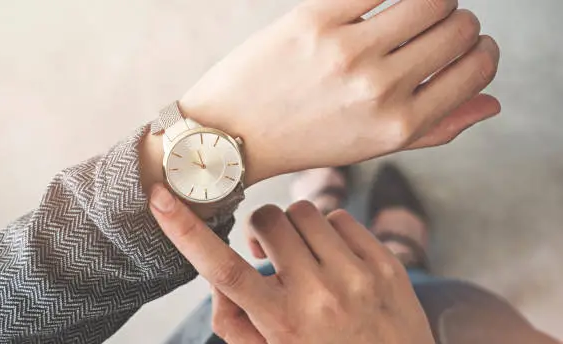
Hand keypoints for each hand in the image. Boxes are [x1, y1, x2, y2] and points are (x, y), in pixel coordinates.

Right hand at [149, 184, 434, 343]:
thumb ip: (233, 321)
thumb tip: (218, 277)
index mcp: (281, 322)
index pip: (222, 269)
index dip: (185, 231)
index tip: (160, 197)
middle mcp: (318, 296)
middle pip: (268, 221)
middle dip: (262, 230)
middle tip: (271, 254)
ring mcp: (356, 276)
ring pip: (304, 211)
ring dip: (296, 229)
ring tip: (306, 259)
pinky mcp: (385, 263)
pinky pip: (341, 216)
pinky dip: (330, 231)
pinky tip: (336, 260)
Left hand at [180, 0, 499, 185]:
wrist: (231, 135)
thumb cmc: (304, 141)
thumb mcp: (371, 148)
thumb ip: (436, 128)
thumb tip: (492, 102)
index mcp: (400, 125)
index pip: (476, 68)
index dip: (480, 52)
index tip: (468, 46)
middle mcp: (380, 89)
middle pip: (459, 27)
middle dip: (456, 25)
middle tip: (432, 30)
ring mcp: (347, 51)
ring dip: (430, 0)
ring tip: (408, 13)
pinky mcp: (313, 19)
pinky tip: (378, 1)